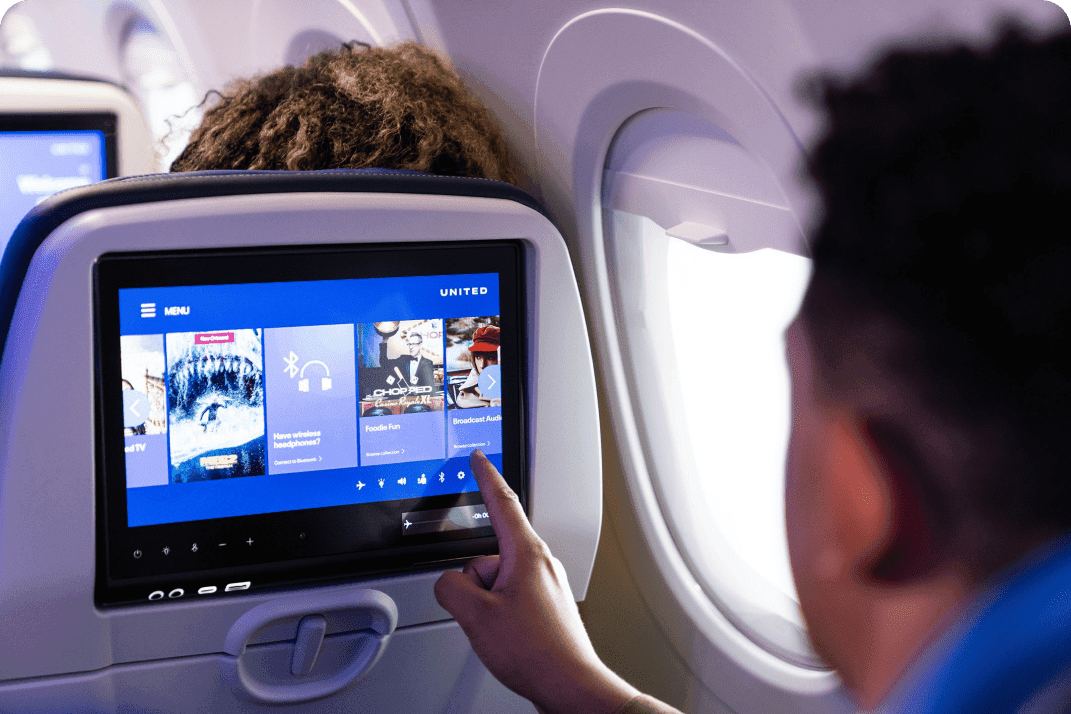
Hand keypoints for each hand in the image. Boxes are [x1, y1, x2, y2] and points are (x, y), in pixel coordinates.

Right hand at [434, 451, 639, 713]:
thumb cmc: (536, 652)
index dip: (486, 476)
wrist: (570, 685)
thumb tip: (449, 582)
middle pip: (489, 553)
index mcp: (527, 553)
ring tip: (499, 632)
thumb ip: (450, 587)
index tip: (478, 457)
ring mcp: (546, 584)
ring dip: (487, 602)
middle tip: (481, 612)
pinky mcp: (546, 605)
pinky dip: (499, 613)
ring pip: (497, 579)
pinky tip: (506, 637)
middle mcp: (541, 563)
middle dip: (475, 580)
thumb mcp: (476, 615)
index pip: (502, 501)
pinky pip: (510, 597)